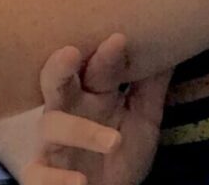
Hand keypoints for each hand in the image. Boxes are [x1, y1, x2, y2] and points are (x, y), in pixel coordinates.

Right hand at [21, 33, 170, 184]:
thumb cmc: (120, 156)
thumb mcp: (142, 122)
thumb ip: (150, 90)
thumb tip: (168, 50)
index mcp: (90, 97)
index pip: (94, 70)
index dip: (105, 56)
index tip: (120, 39)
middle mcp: (66, 114)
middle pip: (54, 83)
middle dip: (59, 68)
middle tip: (71, 53)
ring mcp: (52, 144)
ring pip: (52, 127)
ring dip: (79, 131)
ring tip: (113, 141)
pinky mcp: (41, 176)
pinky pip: (40, 174)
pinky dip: (57, 178)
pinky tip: (79, 180)